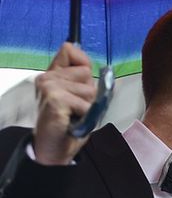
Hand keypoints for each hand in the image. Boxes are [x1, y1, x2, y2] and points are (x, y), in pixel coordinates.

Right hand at [32, 42, 95, 164]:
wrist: (54, 148)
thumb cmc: (69, 123)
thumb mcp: (78, 95)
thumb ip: (81, 77)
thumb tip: (98, 62)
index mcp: (52, 74)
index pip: (70, 49)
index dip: (83, 63)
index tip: (82, 81)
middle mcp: (47, 77)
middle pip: (86, 72)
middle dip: (90, 93)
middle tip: (76, 108)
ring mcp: (49, 87)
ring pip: (90, 89)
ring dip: (88, 106)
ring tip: (74, 115)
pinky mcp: (55, 99)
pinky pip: (86, 104)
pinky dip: (85, 116)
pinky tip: (72, 121)